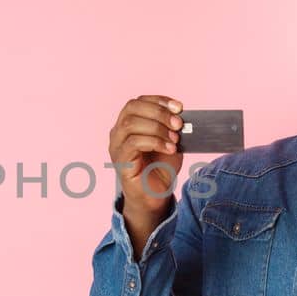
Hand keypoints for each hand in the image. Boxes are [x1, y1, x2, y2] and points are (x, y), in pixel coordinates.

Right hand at [107, 95, 184, 236]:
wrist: (155, 195)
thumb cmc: (160, 168)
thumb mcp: (170, 140)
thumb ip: (171, 126)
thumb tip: (180, 114)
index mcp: (128, 123)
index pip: (138, 101)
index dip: (159, 100)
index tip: (179, 107)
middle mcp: (118, 132)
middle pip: (132, 107)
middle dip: (159, 112)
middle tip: (178, 124)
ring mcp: (116, 146)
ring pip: (131, 124)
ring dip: (157, 128)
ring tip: (174, 139)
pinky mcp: (120, 160)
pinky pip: (133, 143)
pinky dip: (154, 142)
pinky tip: (169, 148)